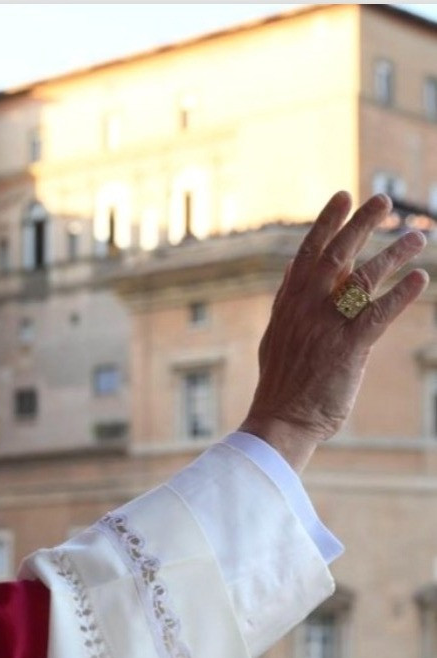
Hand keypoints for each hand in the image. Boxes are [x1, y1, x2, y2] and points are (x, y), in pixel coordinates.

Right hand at [239, 192, 429, 470]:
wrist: (281, 419)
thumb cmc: (283, 381)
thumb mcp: (277, 333)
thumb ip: (288, 299)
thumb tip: (293, 268)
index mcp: (289, 303)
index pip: (308, 253)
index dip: (327, 223)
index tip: (343, 197)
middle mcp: (305, 308)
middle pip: (336, 256)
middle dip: (360, 225)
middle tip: (383, 200)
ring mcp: (326, 326)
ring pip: (362, 279)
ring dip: (392, 254)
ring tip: (417, 236)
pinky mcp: (347, 348)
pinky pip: (378, 314)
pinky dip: (400, 294)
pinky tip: (419, 278)